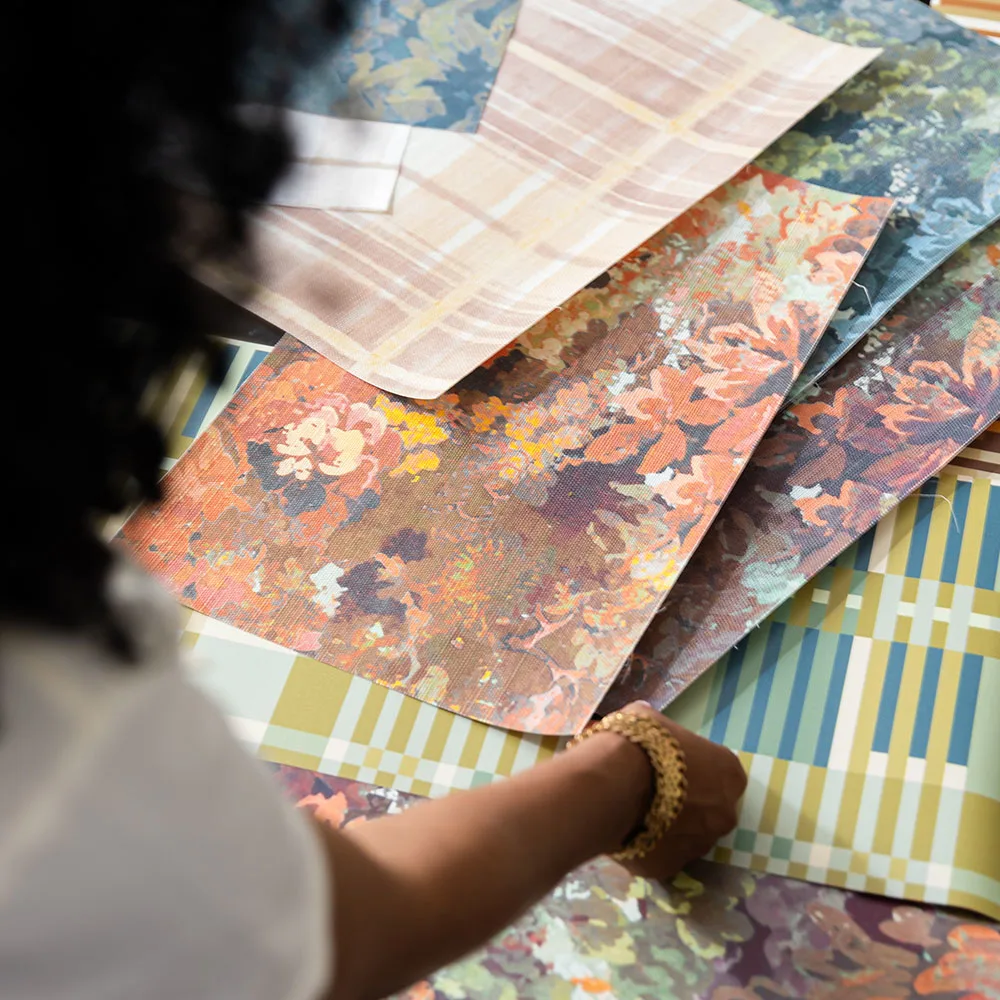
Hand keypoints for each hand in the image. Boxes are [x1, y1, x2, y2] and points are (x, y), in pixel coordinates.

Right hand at [615, 701, 746, 880]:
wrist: (609, 786)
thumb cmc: (638, 744)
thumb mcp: (651, 721)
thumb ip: (663, 733)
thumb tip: (652, 730)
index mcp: (728, 773)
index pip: (719, 772)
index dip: (694, 769)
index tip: (670, 766)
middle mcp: (724, 814)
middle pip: (709, 809)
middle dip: (686, 803)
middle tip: (653, 790)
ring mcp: (699, 846)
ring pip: (687, 836)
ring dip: (669, 826)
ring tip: (635, 811)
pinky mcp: (670, 868)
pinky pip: (661, 854)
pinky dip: (648, 845)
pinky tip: (625, 829)